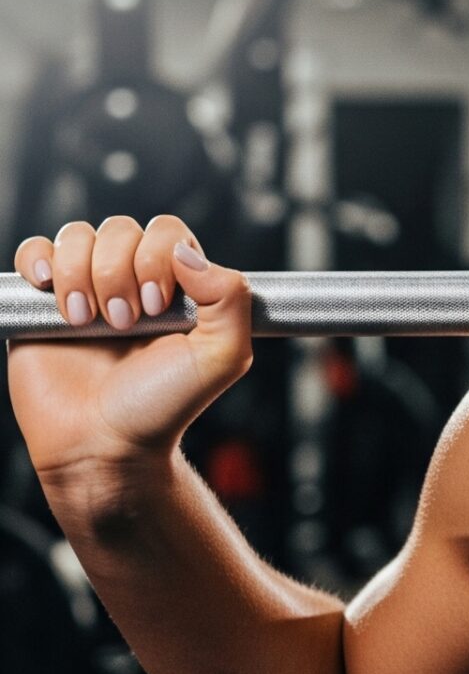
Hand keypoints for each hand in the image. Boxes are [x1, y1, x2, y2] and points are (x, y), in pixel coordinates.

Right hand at [6, 214, 252, 483]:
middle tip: (123, 324)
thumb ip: (230, 299)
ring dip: (79, 274)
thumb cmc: (162, 406)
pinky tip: (47, 286)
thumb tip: (187, 252)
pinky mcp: (40, 304)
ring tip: (85, 322)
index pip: (168, 234)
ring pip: (76, 236)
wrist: (102, 444)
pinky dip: (38, 259)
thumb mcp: (221, 358)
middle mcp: (132, 282)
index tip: (155, 307)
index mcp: (178, 289)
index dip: (158, 257)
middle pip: (120, 229)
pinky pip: (33, 252)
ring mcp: (85, 289)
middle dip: (118, 272)